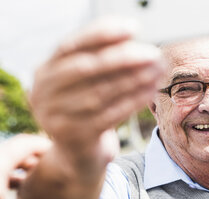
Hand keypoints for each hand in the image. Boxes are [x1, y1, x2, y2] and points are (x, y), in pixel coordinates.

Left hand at [0, 135, 54, 198]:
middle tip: (51, 168)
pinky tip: (14, 191)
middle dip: (35, 157)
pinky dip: (7, 176)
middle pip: (15, 150)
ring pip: (4, 161)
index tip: (61, 154)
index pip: (26, 143)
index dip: (46, 146)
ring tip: (35, 181)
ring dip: (21, 168)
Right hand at [30, 17, 164, 148]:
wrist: (77, 155)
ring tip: (157, 70)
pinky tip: (150, 91)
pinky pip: (109, 115)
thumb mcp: (86, 85)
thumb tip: (131, 36)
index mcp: (45, 72)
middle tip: (153, 53)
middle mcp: (44, 92)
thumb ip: (100, 61)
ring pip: (100, 92)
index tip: (133, 28)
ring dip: (134, 79)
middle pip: (86, 67)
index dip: (102, 34)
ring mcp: (55, 117)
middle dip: (123, 58)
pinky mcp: (74, 137)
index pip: (72, 44)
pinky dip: (132, 101)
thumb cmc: (86, 111)